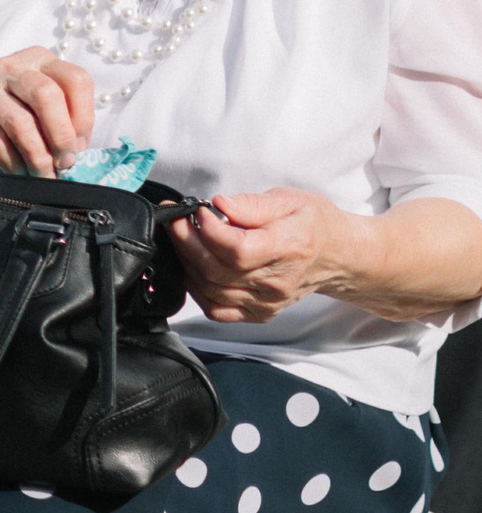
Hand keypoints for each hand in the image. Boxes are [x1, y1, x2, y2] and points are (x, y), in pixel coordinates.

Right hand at [0, 46, 94, 176]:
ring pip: (21, 123)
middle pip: (48, 97)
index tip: (79, 144)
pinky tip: (19, 171)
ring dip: (38, 156)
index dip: (84, 117)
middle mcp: (12, 69)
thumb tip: (74, 151)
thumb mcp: (27, 92)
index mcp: (37, 60)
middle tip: (64, 161)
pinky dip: (13, 163)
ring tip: (43, 173)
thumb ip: (55, 111)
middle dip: (62, 136)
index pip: (76, 80)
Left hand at [171, 189, 351, 322]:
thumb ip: (250, 204)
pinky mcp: (260, 313)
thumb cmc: (313, 225)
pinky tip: (192, 267)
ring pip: (210, 290)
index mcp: (288, 249)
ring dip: (186, 262)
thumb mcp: (288, 200)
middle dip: (184, 241)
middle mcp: (277, 282)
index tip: (197, 210)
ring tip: (182, 237)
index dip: (207, 231)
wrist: (337, 256)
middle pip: (216, 270)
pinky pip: (217, 311)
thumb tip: (217, 205)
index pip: (237, 250)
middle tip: (176, 219)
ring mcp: (268, 302)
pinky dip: (196, 290)